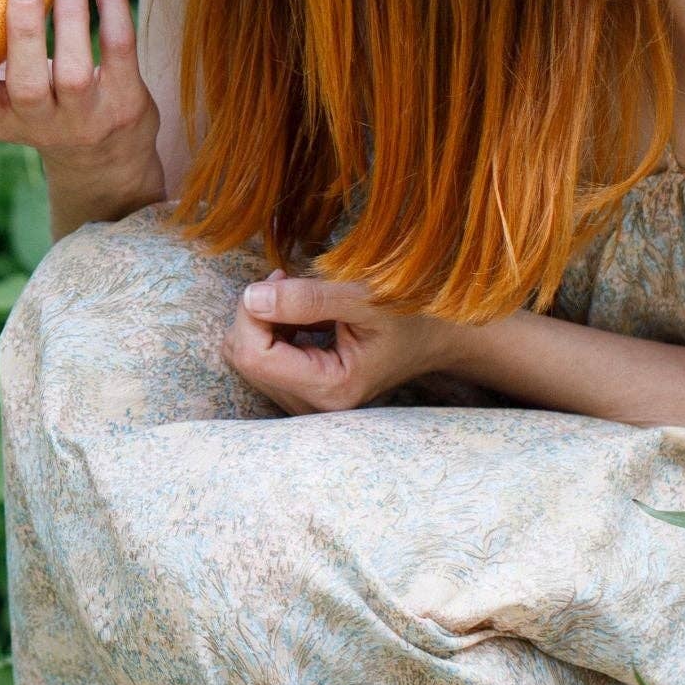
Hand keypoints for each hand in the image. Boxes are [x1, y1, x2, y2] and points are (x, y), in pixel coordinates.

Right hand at [0, 0, 164, 233]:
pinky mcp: (125, 103)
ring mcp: (85, 120)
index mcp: (0, 121)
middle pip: (27, 85)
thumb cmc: (47, 109)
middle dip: (24, 30)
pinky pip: (120, 50)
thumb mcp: (10, 103)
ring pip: (75, 69)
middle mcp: (40, 126)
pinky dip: (112, 8)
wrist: (105, 160)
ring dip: (70, 14)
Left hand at [221, 271, 458, 413]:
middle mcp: (312, 406)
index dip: (251, 313)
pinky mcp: (300, 391)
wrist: (439, 336)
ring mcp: (304, 402)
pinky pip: (260, 358)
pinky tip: (298, 314)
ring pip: (246, 357)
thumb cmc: (412, 315)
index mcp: (330, 389)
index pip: (254, 355)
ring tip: (298, 296)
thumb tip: (251, 298)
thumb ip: (308, 298)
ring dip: (263, 320)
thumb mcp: (366, 297)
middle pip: (244, 358)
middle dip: (255, 314)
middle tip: (286, 280)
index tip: (277, 278)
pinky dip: (270, 330)